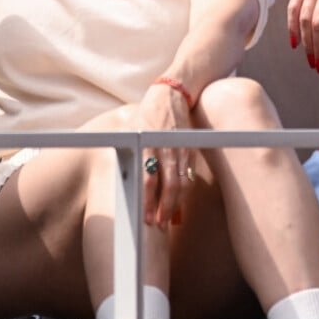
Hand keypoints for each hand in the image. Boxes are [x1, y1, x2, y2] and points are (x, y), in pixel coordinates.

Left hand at [138, 84, 194, 229]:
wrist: (171, 93)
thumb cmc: (147, 115)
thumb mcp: (134, 130)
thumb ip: (134, 154)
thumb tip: (130, 182)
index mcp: (147, 144)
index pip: (149, 178)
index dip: (148, 200)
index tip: (145, 217)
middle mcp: (164, 148)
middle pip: (167, 185)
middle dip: (163, 208)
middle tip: (157, 226)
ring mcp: (179, 149)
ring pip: (181, 183)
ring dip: (174, 205)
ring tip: (167, 221)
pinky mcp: (189, 149)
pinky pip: (188, 176)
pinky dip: (183, 193)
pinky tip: (177, 205)